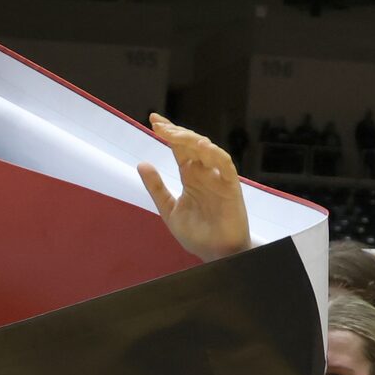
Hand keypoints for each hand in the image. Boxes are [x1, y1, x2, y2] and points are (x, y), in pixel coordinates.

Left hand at [138, 115, 250, 261]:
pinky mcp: (232, 187)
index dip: (168, 133)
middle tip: (159, 125)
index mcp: (191, 176)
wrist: (215, 254)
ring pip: (208, 150)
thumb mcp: (169, 210)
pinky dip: (215, 155)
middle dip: (176, 133)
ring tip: (175, 133)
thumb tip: (142, 164)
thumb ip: (156, 188)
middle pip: (191, 145)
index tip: (153, 120)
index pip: (179, 148)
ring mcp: (218, 178)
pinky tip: (202, 147)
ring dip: (192, 140)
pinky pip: (226, 165)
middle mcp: (205, 173)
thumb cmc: (197, 234)